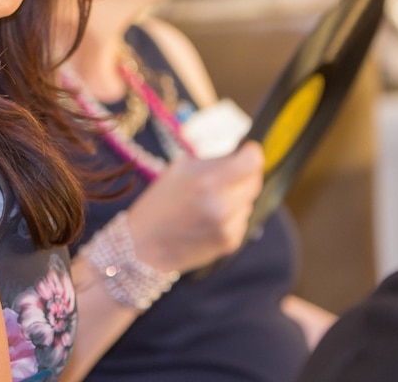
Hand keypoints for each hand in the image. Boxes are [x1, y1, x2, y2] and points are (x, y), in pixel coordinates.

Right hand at [125, 141, 263, 273]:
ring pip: (248, 201)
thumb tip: (242, 156)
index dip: (250, 153)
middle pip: (254, 181)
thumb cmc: (159, 202)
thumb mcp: (180, 169)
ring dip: (236, 197)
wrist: (143, 247)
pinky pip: (241, 220)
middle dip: (244, 174)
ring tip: (208, 202)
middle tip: (227, 174)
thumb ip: (214, 162)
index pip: (252, 161)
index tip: (245, 151)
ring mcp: (228, 228)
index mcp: (209, 182)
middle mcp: (223, 206)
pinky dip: (231, 216)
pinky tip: (208, 219)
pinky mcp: (230, 244)